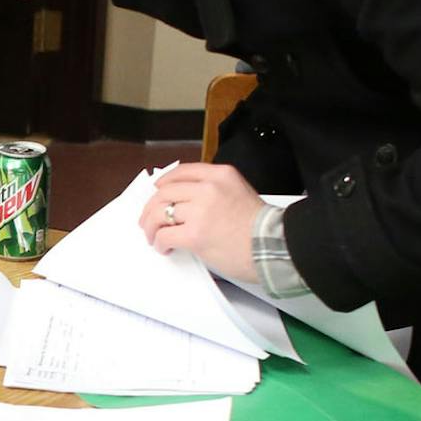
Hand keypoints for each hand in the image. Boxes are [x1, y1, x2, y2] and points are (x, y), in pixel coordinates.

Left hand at [138, 161, 264, 283]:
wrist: (273, 245)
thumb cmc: (260, 227)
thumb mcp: (239, 191)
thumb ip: (214, 190)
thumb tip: (186, 201)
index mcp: (220, 174)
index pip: (182, 172)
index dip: (163, 184)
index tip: (157, 192)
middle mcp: (208, 188)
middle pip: (164, 193)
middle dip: (151, 209)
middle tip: (147, 221)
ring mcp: (200, 210)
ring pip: (159, 213)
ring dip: (151, 227)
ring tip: (154, 237)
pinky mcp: (195, 234)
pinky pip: (164, 235)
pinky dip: (159, 243)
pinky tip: (165, 248)